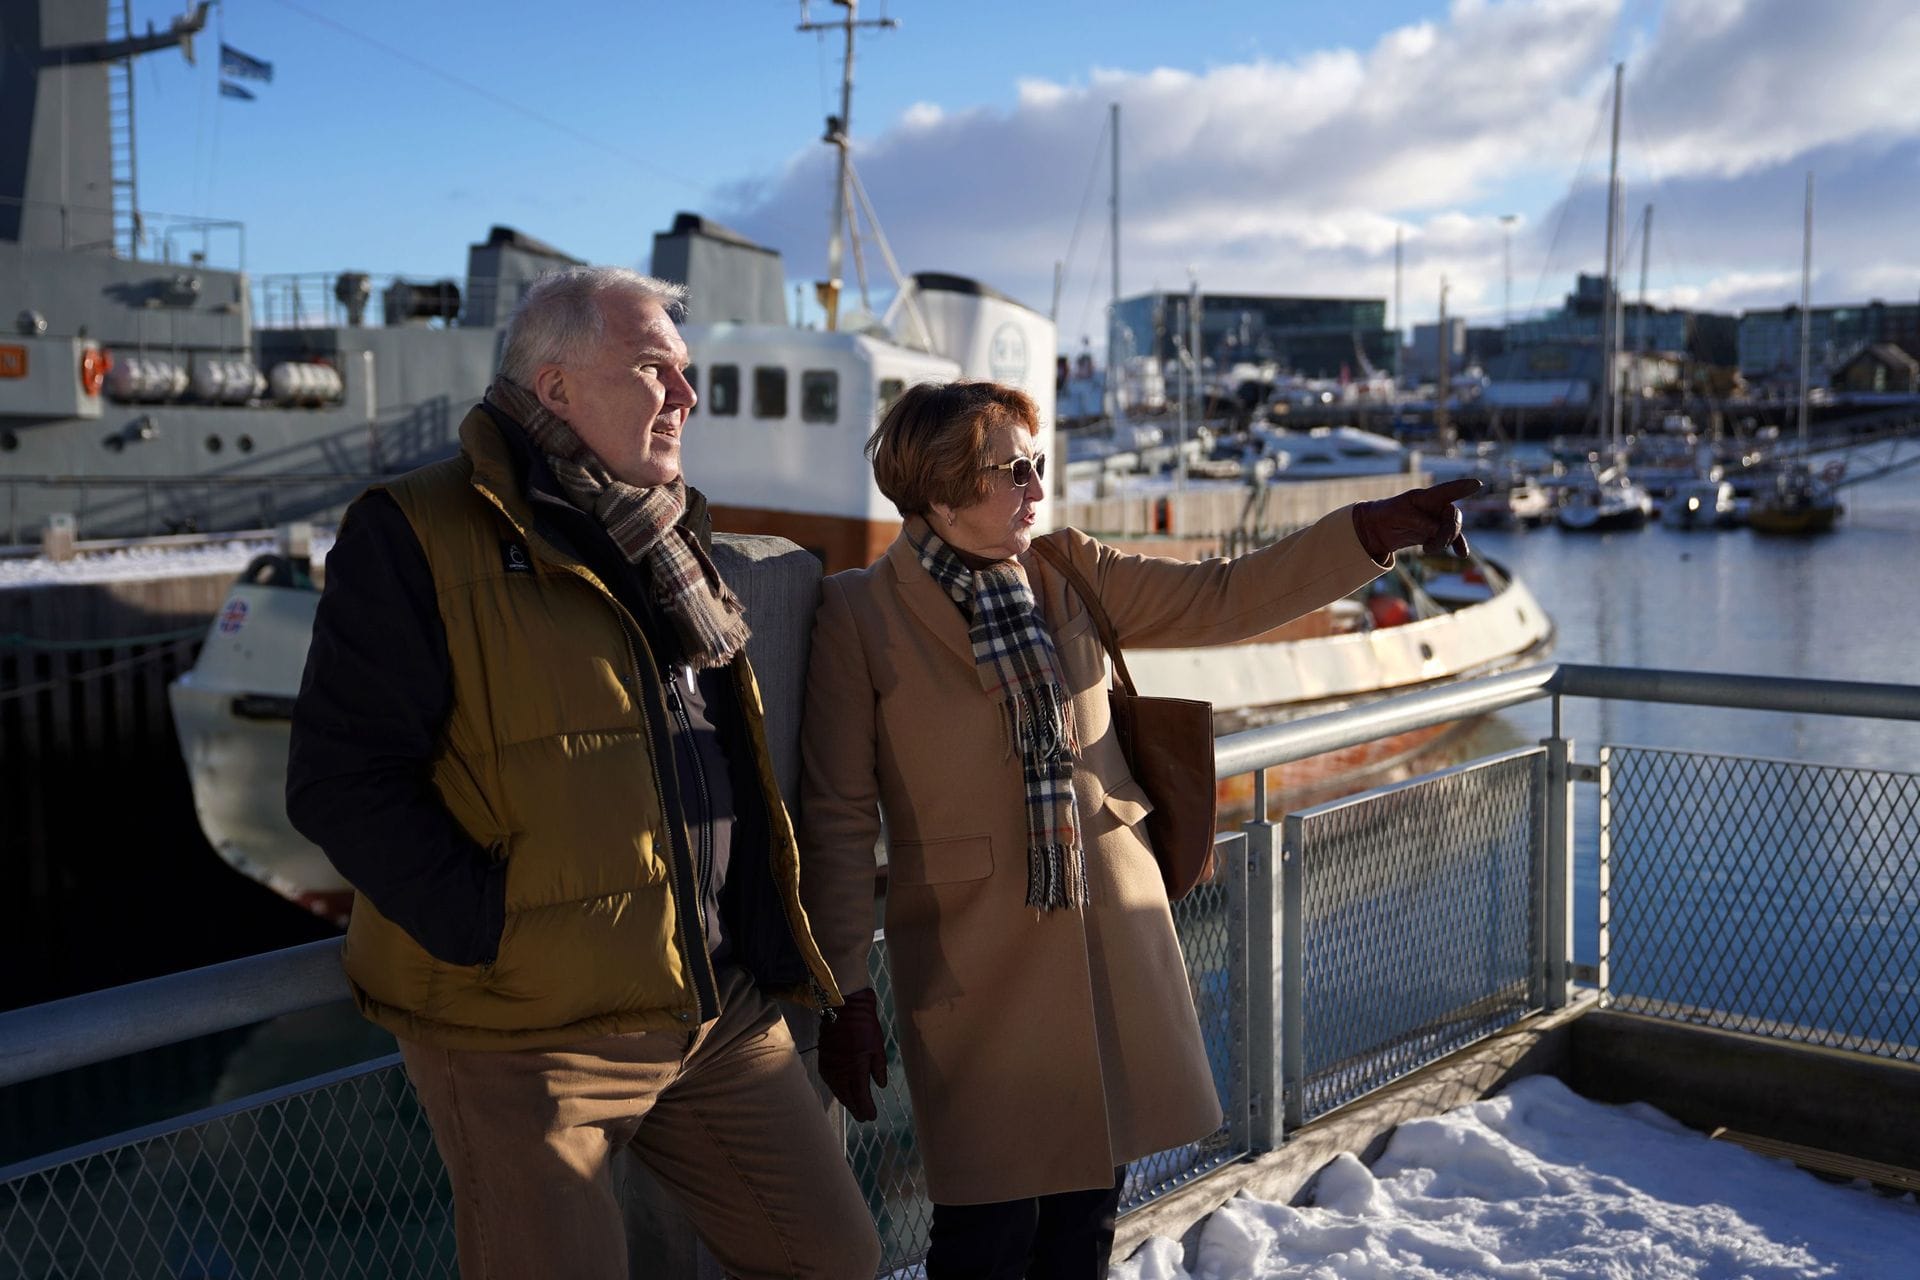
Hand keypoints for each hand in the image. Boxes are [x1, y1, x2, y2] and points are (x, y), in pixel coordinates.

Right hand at [818, 987, 887, 1122]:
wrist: (843, 1007)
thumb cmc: (864, 1025)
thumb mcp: (878, 1047)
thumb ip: (878, 1068)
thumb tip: (880, 1085)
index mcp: (855, 1069)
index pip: (861, 1096)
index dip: (866, 1108)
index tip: (872, 1116)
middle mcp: (840, 1072)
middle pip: (847, 1097)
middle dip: (856, 1108)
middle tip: (863, 1117)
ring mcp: (829, 1067)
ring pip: (837, 1091)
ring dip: (846, 1100)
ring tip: (854, 1107)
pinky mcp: (822, 1060)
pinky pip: (830, 1081)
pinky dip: (837, 1089)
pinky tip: (842, 1090)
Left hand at [1351, 478, 1482, 560]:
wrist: (1380, 529)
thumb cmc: (1388, 515)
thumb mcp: (1399, 516)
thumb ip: (1419, 522)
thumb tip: (1437, 530)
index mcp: (1425, 497)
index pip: (1446, 491)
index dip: (1461, 487)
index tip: (1477, 484)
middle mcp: (1435, 506)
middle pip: (1453, 516)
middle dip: (1448, 530)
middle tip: (1434, 544)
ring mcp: (1437, 519)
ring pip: (1453, 529)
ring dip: (1445, 541)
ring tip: (1427, 549)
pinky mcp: (1436, 533)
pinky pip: (1452, 539)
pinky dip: (1458, 545)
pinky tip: (1463, 554)